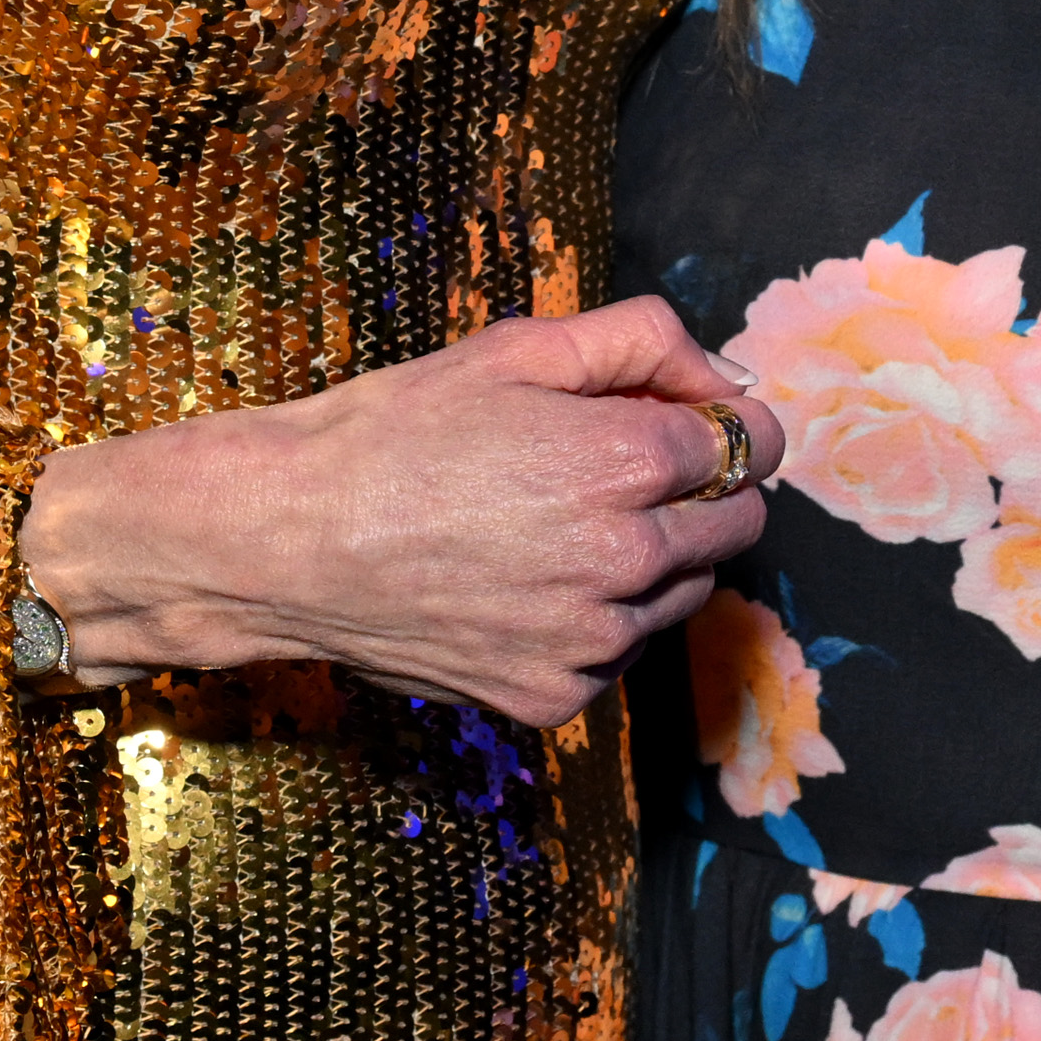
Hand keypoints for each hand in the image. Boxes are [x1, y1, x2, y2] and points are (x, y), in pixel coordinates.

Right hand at [16, 296, 785, 728]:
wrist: (287, 540)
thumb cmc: (394, 431)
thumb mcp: (518, 348)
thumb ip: (643, 342)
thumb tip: (725, 375)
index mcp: (627, 461)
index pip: (752, 445)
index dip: (723, 421)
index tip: (686, 418)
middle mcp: (626, 560)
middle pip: (738, 524)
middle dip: (704, 488)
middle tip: (619, 467)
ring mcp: (592, 642)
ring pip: (685, 594)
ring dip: (655, 557)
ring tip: (556, 524)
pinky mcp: (554, 698)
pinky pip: (619, 654)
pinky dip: (596, 620)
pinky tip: (527, 582)